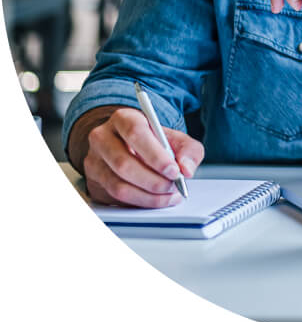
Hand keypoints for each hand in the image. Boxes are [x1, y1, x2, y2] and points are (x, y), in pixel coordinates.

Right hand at [71, 105, 204, 207]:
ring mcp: (94, 161)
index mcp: (123, 118)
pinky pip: (115, 199)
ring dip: (148, 196)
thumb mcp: (176, 139)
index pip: (135, 133)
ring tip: (168, 194)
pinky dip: (140, 203)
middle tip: (173, 186)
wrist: (132, 148)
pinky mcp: (93, 182)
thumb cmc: (155, 142)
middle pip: (124, 163)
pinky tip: (156, 199)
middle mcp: (103, 137)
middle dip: (153, 181)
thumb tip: (186, 169)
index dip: (156, 155)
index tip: (174, 170)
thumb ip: (188, 150)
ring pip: (118, 185)